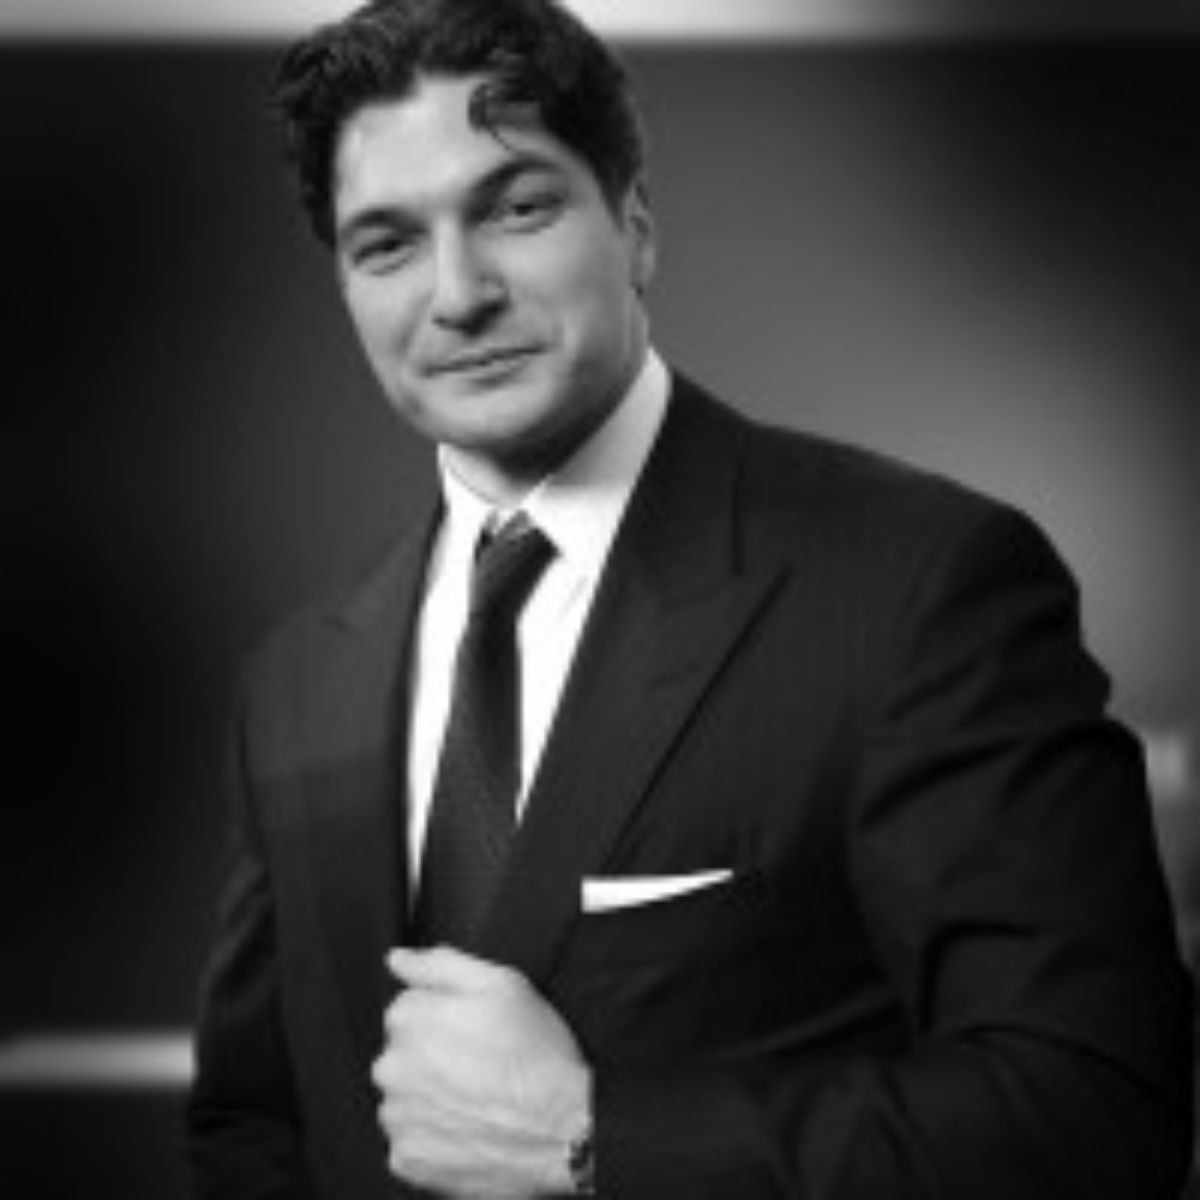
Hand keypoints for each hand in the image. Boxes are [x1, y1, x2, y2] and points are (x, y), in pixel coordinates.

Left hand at [372, 946, 591, 1196]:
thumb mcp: (501, 984)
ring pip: (406, 1095)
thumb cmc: (536, 1053)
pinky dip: (434, 1134)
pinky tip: (469, 1127)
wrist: (562, 1128)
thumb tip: (398, 959)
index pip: (410, 1005)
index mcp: (409, 1018)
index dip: (447, 1014)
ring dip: (432, 1095)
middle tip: (481, 1064)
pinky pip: (411, 1138)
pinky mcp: (408, 1159)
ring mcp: (398, 1117)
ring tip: (479, 1098)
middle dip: (434, 1054)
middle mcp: (392, 1068)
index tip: (476, 1029)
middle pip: (404, 1051)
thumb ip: (441, 964)